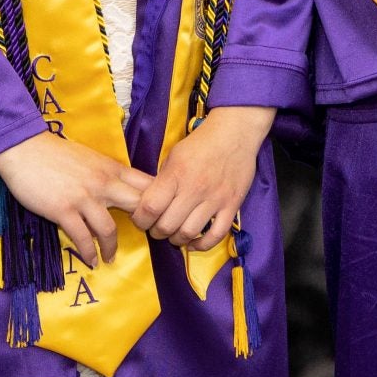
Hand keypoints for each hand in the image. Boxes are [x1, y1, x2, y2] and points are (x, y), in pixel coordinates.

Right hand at [0, 131, 152, 266]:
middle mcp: (104, 183)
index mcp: (113, 169)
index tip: (157, 216)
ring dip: (111, 247)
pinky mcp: (64, 210)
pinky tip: (91, 260)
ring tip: (110, 258)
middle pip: (138, 207)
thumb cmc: (57, 153)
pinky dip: (89, 252)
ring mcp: (84, 198)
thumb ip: (108, 172)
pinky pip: (82, 237)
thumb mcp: (92, 157)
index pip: (148, 185)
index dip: (158, 202)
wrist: (25, 149)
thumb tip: (122, 186)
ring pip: (109, 229)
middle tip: (138, 241)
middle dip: (143, 226)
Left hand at [132, 105, 275, 251]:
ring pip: (189, 233)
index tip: (141, 219)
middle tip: (158, 227)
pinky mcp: (232, 205)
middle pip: (167, 225)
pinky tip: (193, 242)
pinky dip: (202, 244)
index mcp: (176, 175)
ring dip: (177, 239)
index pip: (150, 208)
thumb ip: (162, 181)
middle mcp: (195, 189)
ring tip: (175, 233)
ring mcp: (215, 198)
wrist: (236, 132)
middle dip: (157, 231)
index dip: (140, 220)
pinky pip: (216, 234)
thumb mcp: (173, 156)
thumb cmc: (201, 143)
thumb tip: (149, 204)